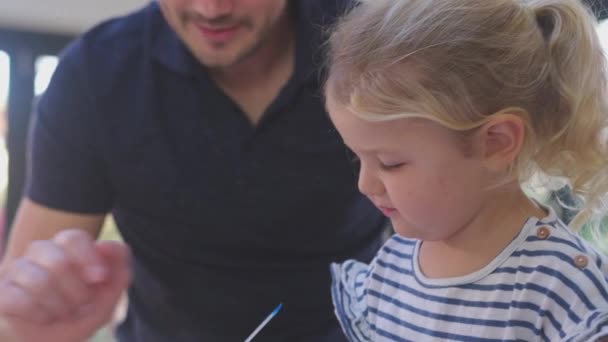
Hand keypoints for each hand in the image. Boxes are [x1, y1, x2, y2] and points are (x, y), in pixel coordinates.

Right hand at [0, 230, 130, 341]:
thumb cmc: (83, 309)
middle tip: (82, 305)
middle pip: (58, 260)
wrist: (56, 339)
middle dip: (77, 291)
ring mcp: (17, 271)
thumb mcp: (110, 291)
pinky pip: (16, 299)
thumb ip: (119, 264)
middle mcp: (40, 253)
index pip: (74, 238)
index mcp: (68, 247)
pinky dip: (39, 313)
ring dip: (59, 305)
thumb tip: (104, 245)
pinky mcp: (2, 292)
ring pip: (38, 280)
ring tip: (64, 313)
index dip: (88, 258)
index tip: (99, 279)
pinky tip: (45, 317)